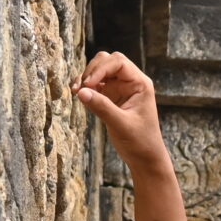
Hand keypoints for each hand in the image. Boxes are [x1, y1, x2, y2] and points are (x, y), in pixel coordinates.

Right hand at [74, 51, 168, 166]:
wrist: (145, 158)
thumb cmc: (140, 142)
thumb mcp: (121, 125)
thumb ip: (102, 107)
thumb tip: (81, 92)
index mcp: (140, 84)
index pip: (119, 62)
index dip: (101, 68)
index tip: (88, 83)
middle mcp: (130, 82)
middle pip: (108, 61)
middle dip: (92, 70)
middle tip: (81, 87)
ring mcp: (119, 89)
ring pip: (99, 71)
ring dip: (86, 77)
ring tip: (76, 90)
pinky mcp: (110, 97)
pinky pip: (95, 84)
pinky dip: (85, 86)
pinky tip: (78, 93)